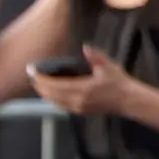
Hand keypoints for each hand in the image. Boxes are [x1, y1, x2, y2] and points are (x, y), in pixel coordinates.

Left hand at [40, 46, 158, 127]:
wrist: (127, 100)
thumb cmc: (118, 81)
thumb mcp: (108, 65)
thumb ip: (96, 56)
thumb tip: (85, 47)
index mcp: (82, 89)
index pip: (55, 85)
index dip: (42, 78)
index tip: (33, 71)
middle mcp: (77, 100)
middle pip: (51, 95)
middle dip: (39, 86)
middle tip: (31, 76)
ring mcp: (77, 107)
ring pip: (54, 102)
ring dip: (44, 93)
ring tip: (37, 83)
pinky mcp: (79, 111)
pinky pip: (60, 105)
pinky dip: (52, 99)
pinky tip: (49, 93)